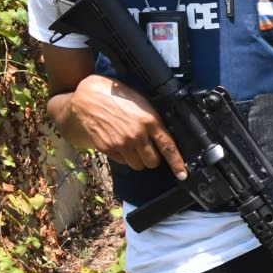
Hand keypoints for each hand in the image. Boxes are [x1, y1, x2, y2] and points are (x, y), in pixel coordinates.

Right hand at [69, 74, 186, 177]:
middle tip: (148, 149)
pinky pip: (123, 162)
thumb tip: (168, 136)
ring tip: (133, 146)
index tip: (182, 174)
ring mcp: (121, 143)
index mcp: (150, 121)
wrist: (90, 98)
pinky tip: (120, 143)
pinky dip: (124, 157)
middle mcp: (137, 135)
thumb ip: (155, 121)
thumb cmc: (119, 98)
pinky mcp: (107, 148)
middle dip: (153, 158)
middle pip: (153, 162)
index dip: (177, 163)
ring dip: (139, 159)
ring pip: (138, 165)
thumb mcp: (144, 103)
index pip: (168, 147)